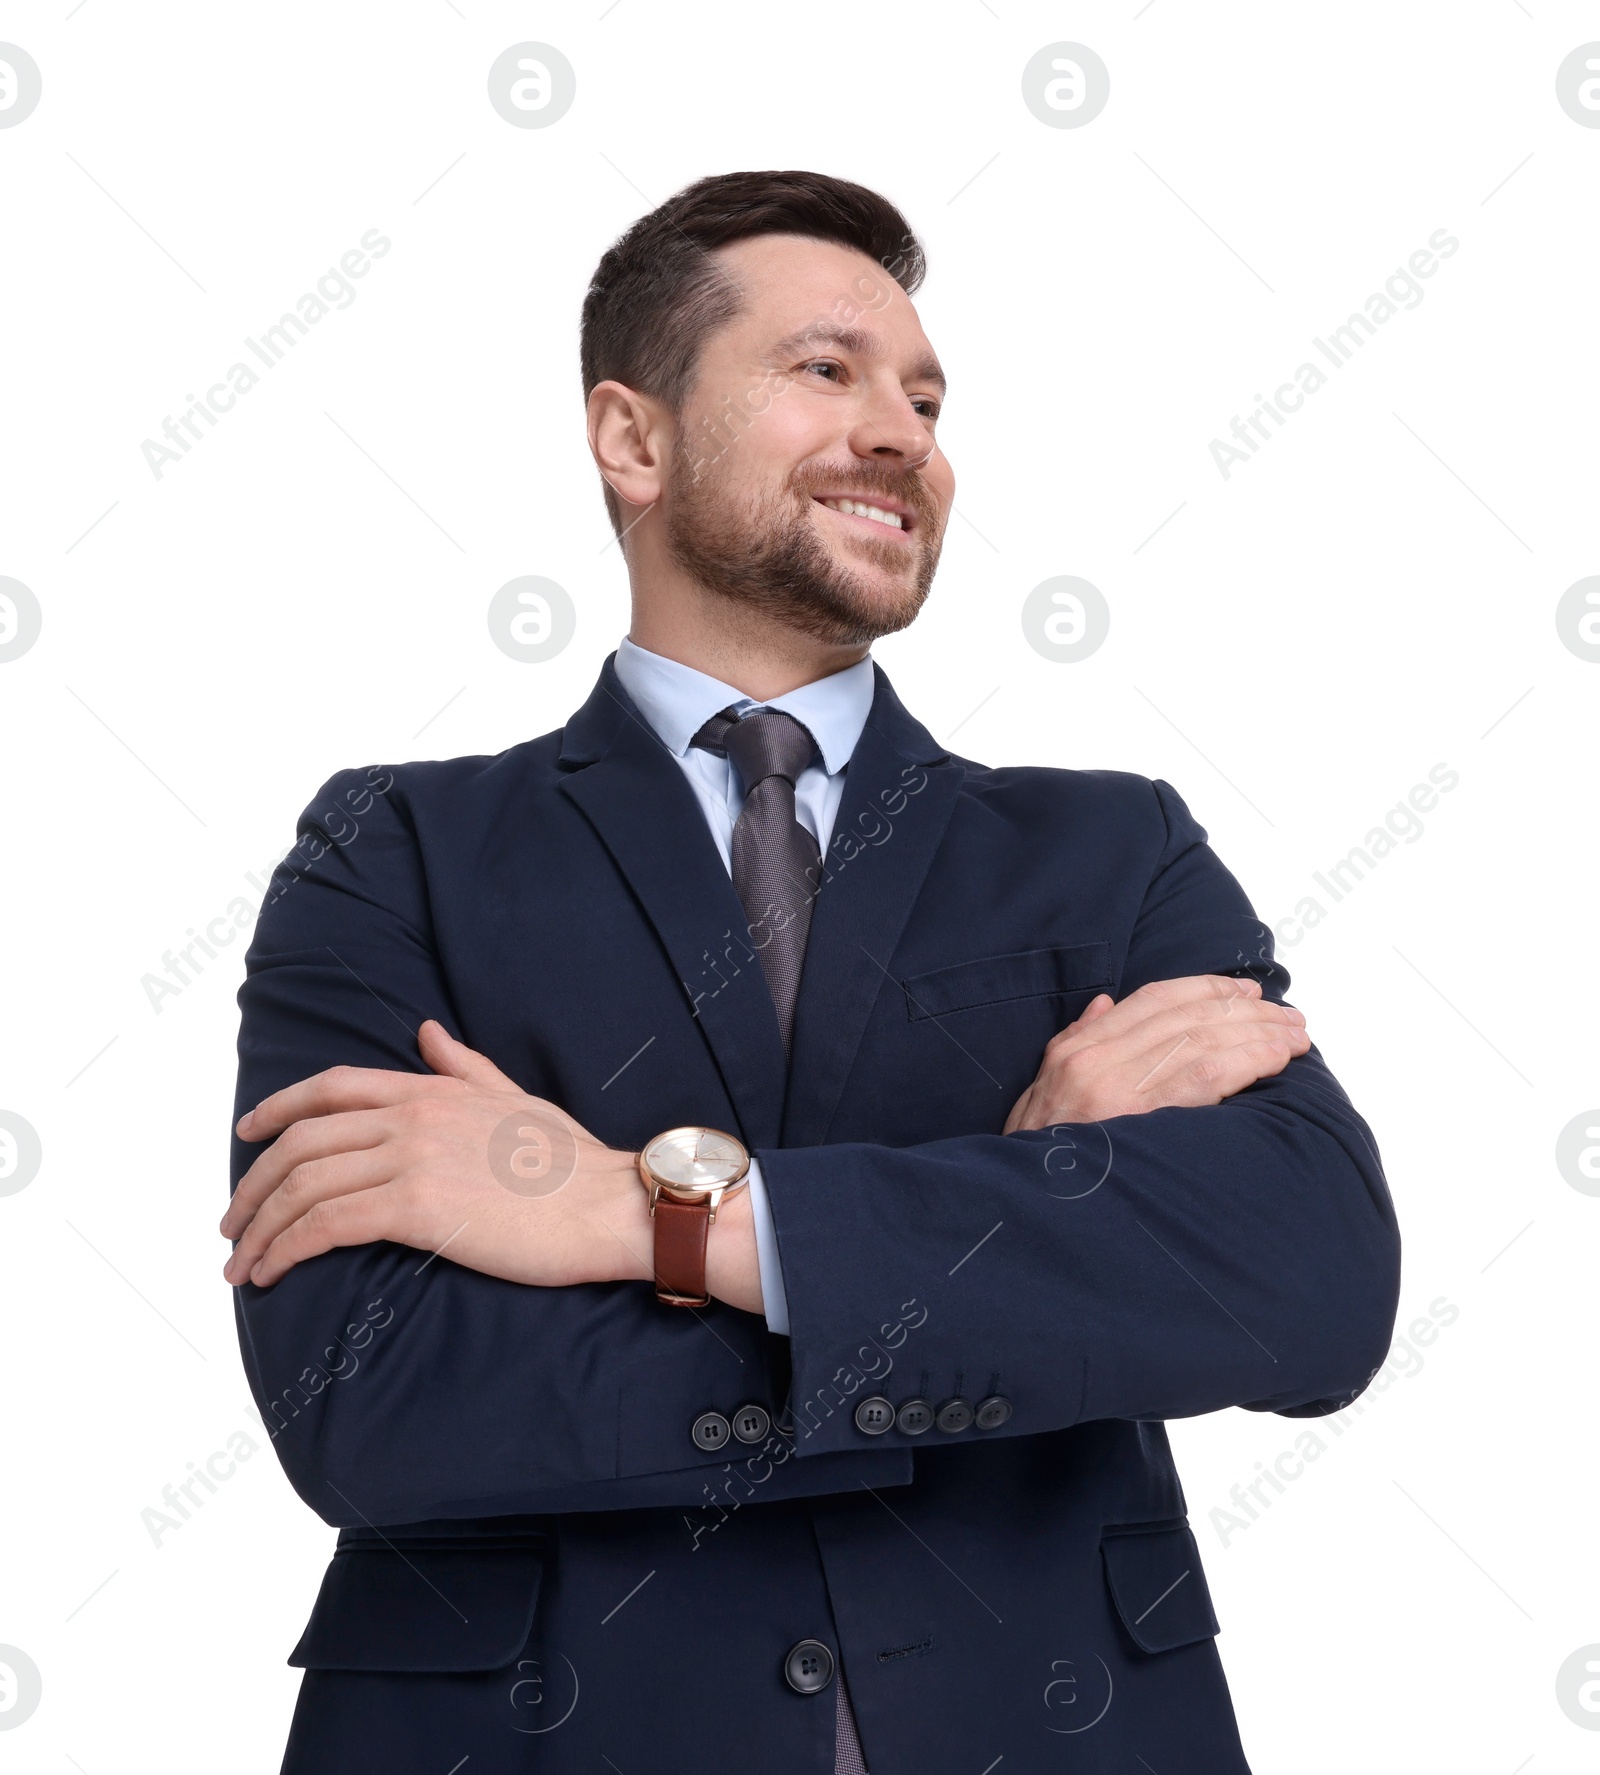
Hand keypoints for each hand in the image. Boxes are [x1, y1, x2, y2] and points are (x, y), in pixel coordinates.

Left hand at [222, 1021, 652, 1292]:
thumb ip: (463, 1067)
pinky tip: (272, 1274)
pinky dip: (285, 1250)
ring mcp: (411, 1159)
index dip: (278, 1108)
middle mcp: (411, 1116)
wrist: (609, 1204)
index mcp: (431, 1089)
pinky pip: (325, 1225)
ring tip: (241, 1264)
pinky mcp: (415, 1209)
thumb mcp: (514, 1098)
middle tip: (232, 1223)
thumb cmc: (572, 1163)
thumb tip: (427, 1031)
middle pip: (302, 1140)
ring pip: (304, 1185)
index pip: (331, 1087)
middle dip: (254, 1183)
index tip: (247, 1135)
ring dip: (260, 1228)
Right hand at [1004, 975, 1309, 1132]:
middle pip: (1187, 1017)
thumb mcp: (1042, 1090)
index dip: (1206, 990)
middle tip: (1288, 1016)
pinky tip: (1276, 1059)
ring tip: (1295, 1037)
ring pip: (1203, 1040)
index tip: (1246, 993)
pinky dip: (1248, 1060)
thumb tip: (1103, 1005)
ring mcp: (1115, 1086)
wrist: (1024, 1205)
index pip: (1153, 1000)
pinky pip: (1206, 1075)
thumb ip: (1078, 1042)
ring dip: (1259, 1034)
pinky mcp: (1139, 1117)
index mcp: (1076, 1050)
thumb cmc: (1039, 1155)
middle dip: (1246, 1011)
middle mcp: (1095, 1059)